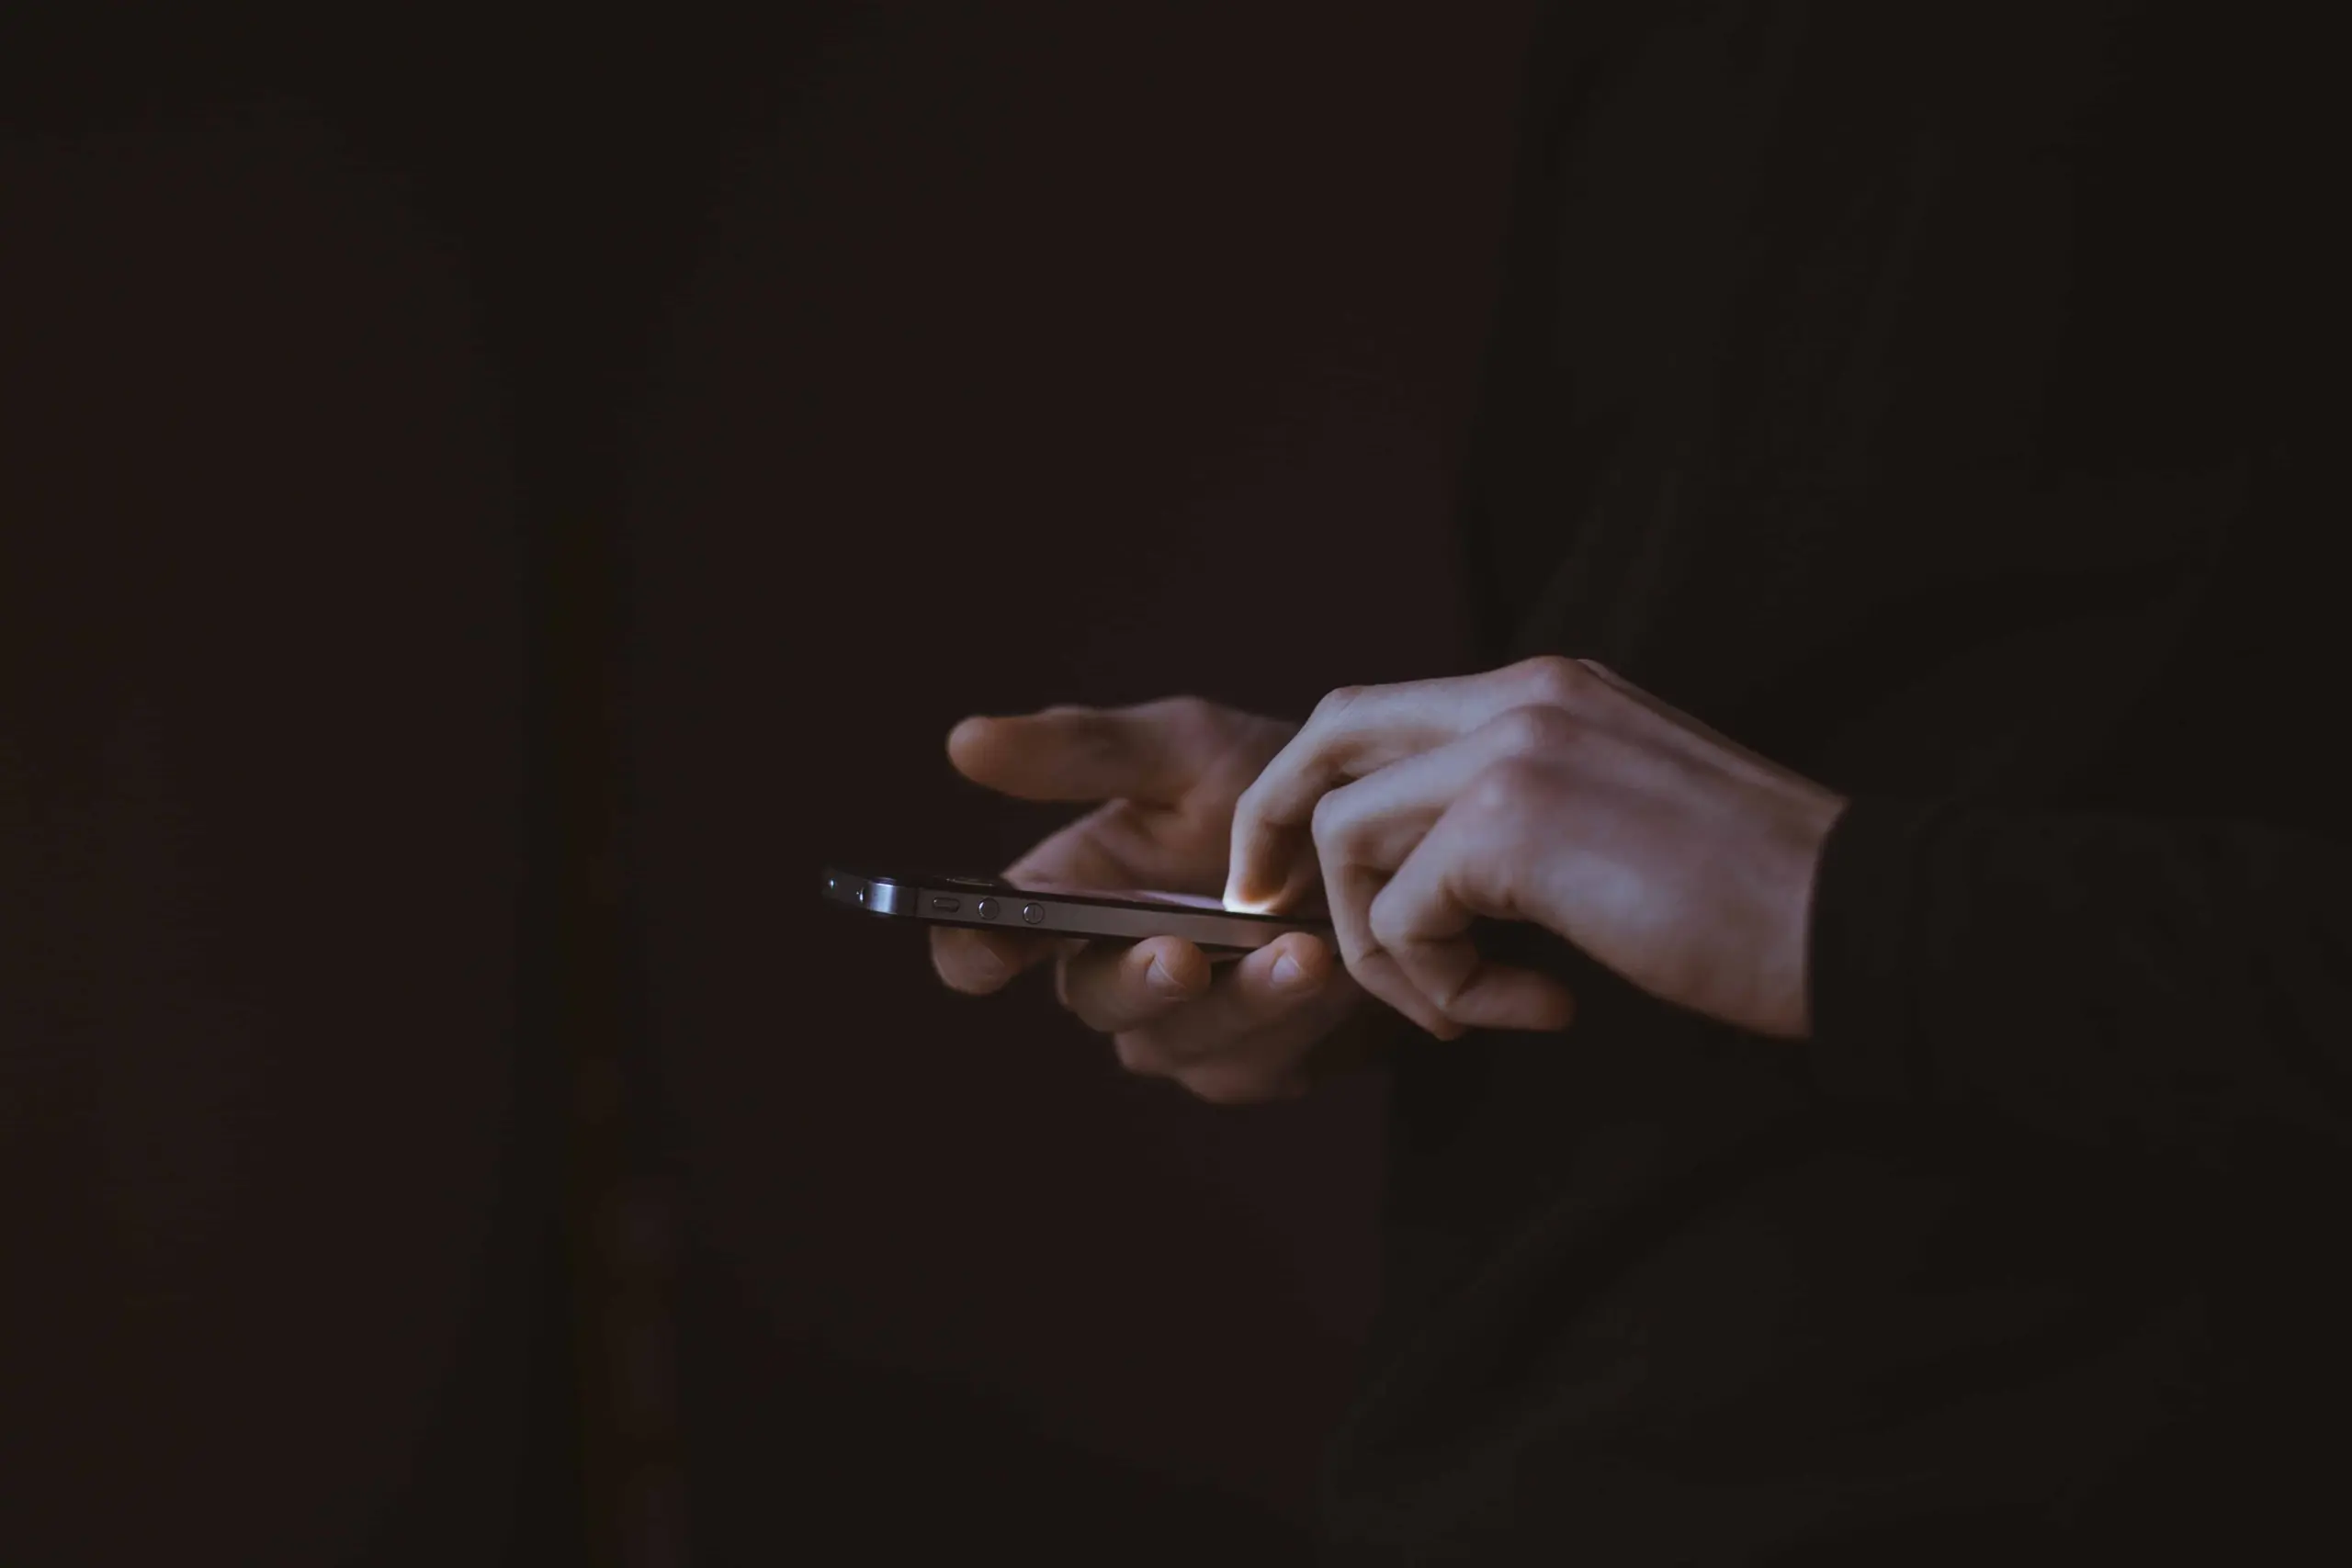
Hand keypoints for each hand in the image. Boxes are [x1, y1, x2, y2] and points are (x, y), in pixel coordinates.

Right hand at [932, 697, 1380, 1103]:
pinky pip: (1257, 1062)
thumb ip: (1083, 751)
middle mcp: (1113, 971)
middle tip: (1183, 956)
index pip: (987, 943)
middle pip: (1094, 1001)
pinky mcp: (1254, 1065)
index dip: (974, 952)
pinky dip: (1298, 1019)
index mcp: (1071, 895)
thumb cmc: (1272, 784)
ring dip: (1241, 1001)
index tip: (989, 948)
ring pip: (1179, 1042)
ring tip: (1302, 951)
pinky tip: (1338, 973)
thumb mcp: (1185, 748)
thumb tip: (963, 741)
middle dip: (1138, 981)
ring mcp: (1182, 1029)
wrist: (1389, 839)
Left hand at [1225, 657, 1849, 1040]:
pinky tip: (1532, 1009)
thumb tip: (1423, 873)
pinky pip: (1404, 915)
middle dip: (1274, 829)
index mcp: (1547, 688)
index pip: (1377, 711)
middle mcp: (1519, 695)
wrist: (1856, 920)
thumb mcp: (1618, 816)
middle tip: (1267, 915)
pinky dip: (1440, 987)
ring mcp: (1513, 748)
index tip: (1293, 874)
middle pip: (1327, 736)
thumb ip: (1520, 813)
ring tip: (1467, 1006)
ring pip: (1347, 836)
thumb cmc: (1753, 898)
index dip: (1313, 789)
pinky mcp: (1513, 823)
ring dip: (1384, 946)